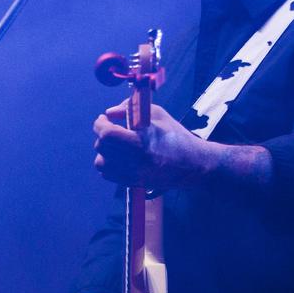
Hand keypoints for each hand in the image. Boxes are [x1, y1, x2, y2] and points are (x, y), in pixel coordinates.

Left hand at [93, 101, 219, 190]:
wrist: (193, 164)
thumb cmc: (176, 136)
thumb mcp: (156, 114)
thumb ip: (129, 109)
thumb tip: (110, 113)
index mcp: (141, 142)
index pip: (107, 134)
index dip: (100, 124)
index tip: (103, 118)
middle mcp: (134, 161)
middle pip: (101, 147)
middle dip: (102, 135)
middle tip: (109, 128)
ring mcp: (133, 175)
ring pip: (101, 164)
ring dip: (104, 152)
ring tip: (115, 145)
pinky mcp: (134, 183)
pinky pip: (108, 175)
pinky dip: (109, 164)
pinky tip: (119, 157)